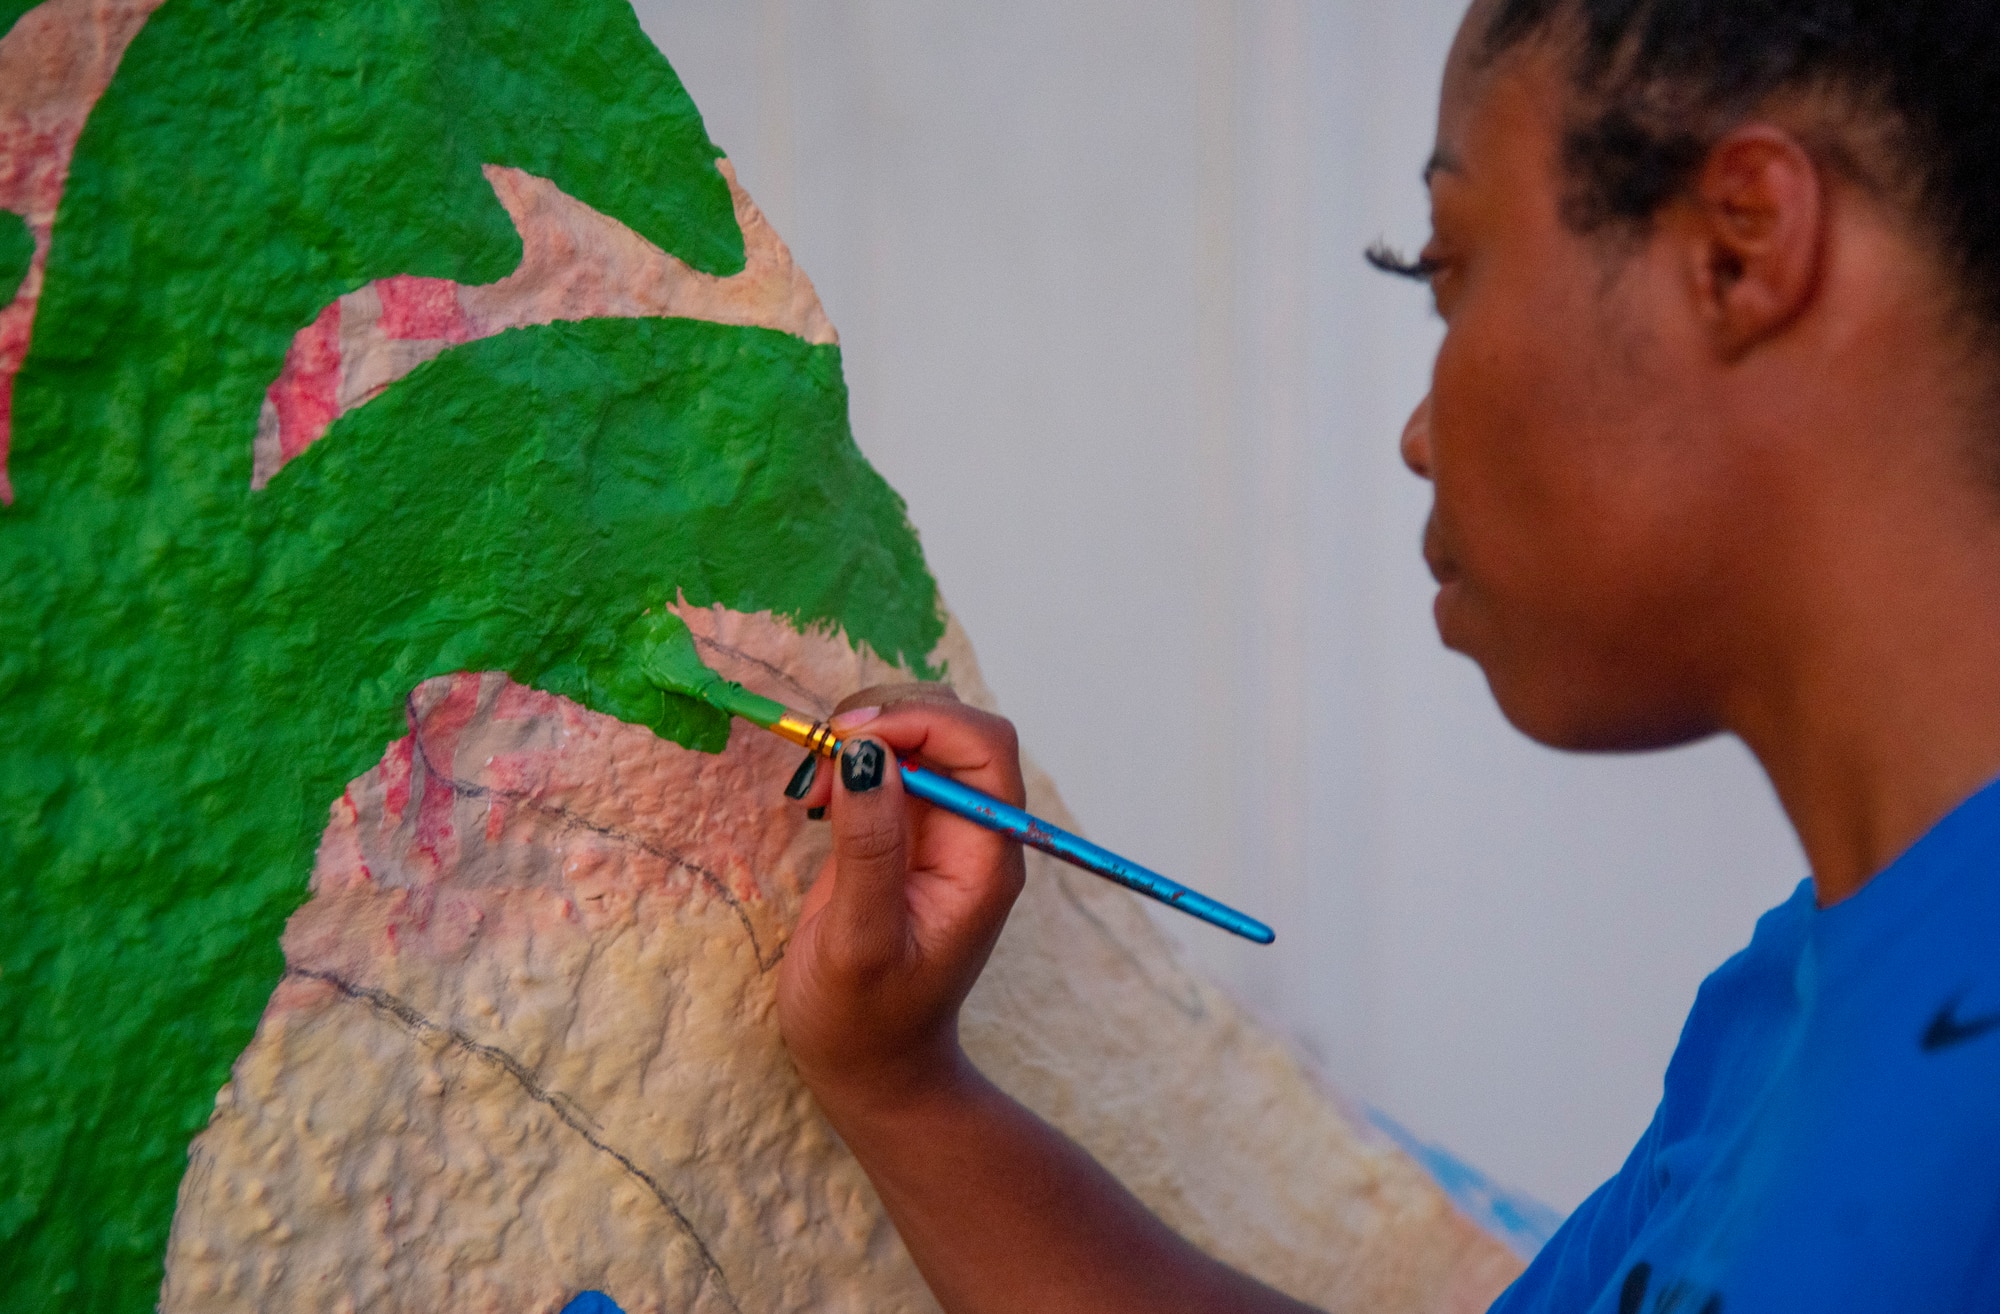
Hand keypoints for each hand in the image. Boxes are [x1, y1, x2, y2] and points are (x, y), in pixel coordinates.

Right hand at [776, 685, 1028, 1112]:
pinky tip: (814, 797)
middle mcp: (971, 833)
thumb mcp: (860, 940)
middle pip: (952, 729)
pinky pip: (885, 766)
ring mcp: (938, 830)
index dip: (922, 722)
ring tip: (810, 785)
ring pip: (915, 739)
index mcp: (984, 857)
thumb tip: (865, 753)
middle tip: (819, 756)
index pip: (983, 747)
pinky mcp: (902, 833)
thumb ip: (868, 847)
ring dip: (859, 739)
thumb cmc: (865, 1022)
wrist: (869, 1070)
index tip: (849, 738)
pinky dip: (846, 761)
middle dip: (886, 722)